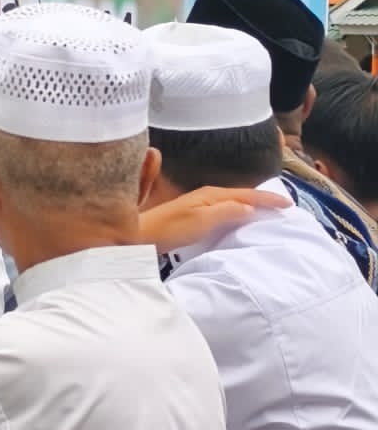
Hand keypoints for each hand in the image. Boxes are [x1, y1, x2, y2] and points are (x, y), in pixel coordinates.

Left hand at [140, 186, 290, 253]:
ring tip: (268, 208)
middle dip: (263, 197)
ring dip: (252, 203)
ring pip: (234, 200)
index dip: (268, 198)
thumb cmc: (170, 229)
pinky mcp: (195, 213)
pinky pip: (225, 207)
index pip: (247, 194)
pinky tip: (240, 216)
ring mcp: (200, 203)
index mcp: (212, 194)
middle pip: (242, 194)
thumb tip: (251, 207)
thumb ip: (227, 212)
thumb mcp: (202, 221)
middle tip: (283, 204)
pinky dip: (239, 209)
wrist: (141, 235)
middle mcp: (207, 195)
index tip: (288, 203)